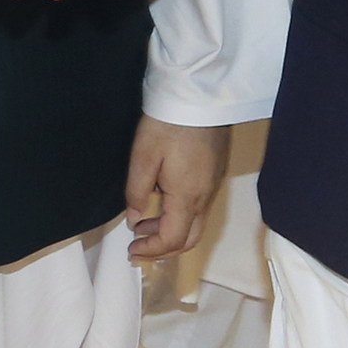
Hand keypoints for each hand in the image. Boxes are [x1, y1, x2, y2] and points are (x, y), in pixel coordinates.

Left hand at [126, 117, 230, 263]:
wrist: (198, 96)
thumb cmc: (168, 125)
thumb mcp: (142, 158)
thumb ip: (136, 193)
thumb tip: (134, 219)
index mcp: (187, 197)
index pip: (173, 240)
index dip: (151, 251)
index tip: (132, 250)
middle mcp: (205, 196)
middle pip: (190, 239)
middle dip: (163, 248)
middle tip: (138, 245)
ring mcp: (214, 185)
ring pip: (196, 223)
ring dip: (171, 230)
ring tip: (143, 222)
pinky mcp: (216, 173)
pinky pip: (200, 206)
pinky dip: (180, 215)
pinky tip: (162, 201)